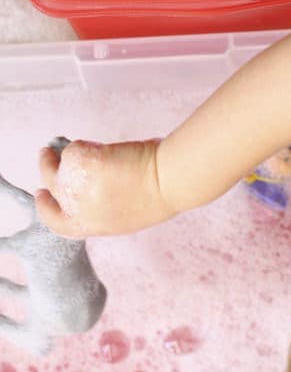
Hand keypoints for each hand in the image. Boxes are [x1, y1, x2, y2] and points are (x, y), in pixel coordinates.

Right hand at [36, 138, 174, 237]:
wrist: (166, 182)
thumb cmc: (159, 197)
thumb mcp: (125, 216)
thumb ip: (102, 207)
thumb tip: (94, 189)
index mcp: (90, 226)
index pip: (56, 223)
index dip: (47, 208)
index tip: (42, 194)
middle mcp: (77, 210)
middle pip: (50, 189)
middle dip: (45, 171)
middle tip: (46, 157)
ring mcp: (76, 186)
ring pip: (55, 166)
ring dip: (55, 154)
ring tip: (63, 144)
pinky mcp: (79, 163)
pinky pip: (73, 149)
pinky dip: (83, 145)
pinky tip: (99, 146)